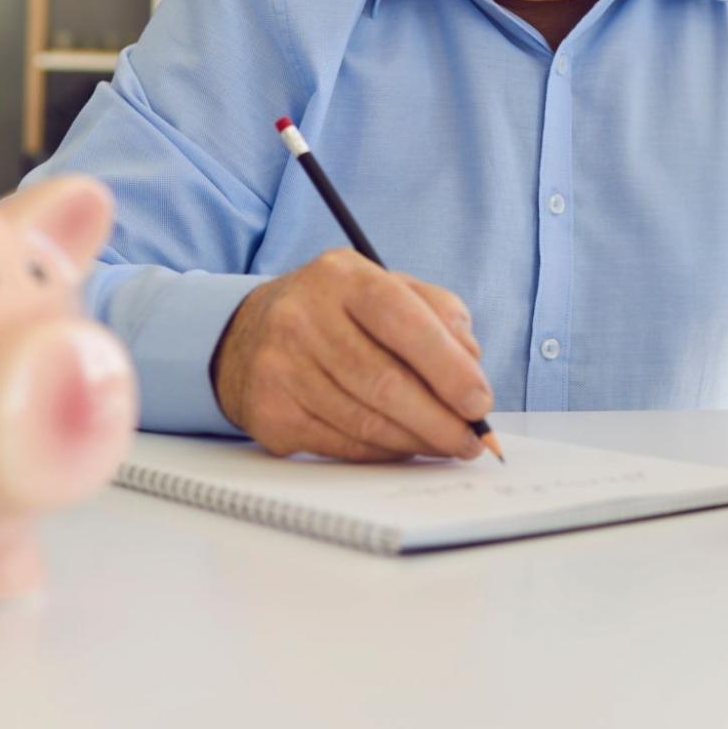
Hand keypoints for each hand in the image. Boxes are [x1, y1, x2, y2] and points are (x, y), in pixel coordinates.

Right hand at [211, 249, 493, 461]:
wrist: (248, 334)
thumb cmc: (337, 313)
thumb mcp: (387, 288)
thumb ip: (438, 313)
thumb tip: (471, 366)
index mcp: (342, 277)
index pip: (402, 320)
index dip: (448, 366)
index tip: (479, 400)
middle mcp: (303, 317)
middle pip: (384, 381)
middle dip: (439, 418)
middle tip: (471, 439)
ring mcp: (280, 367)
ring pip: (365, 421)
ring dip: (416, 441)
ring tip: (446, 445)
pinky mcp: (271, 412)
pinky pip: (342, 444)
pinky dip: (383, 452)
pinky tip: (404, 447)